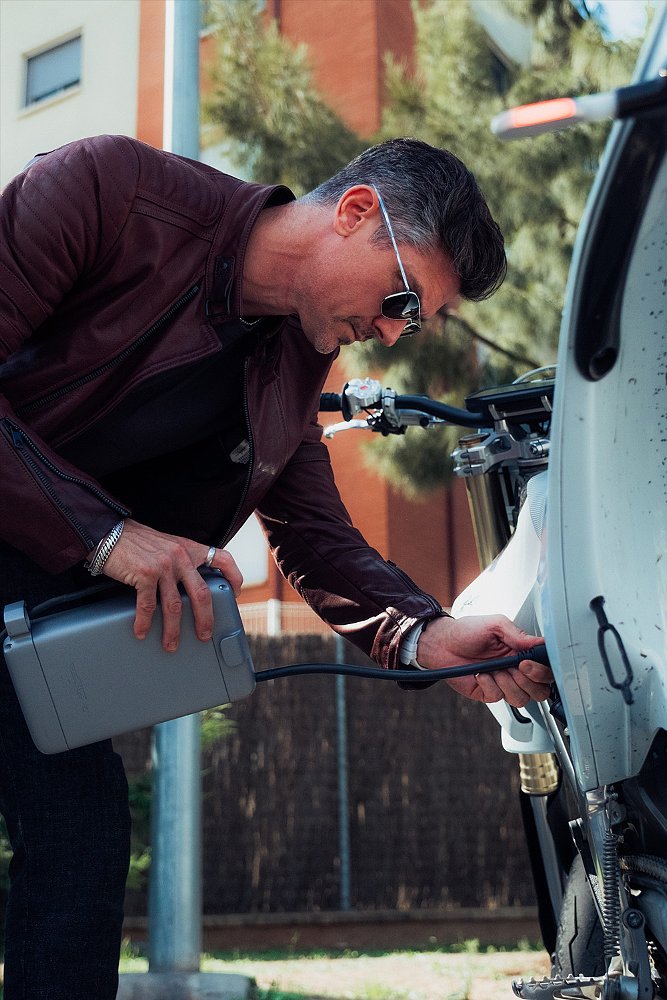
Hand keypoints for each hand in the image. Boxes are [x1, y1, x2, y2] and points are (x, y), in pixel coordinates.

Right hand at [97, 519, 242, 651]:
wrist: (109, 532)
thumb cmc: (137, 541)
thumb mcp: (168, 545)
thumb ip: (182, 561)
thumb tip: (192, 586)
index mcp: (190, 549)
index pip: (223, 558)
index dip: (234, 576)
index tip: (236, 593)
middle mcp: (180, 556)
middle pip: (202, 593)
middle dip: (205, 619)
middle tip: (204, 635)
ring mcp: (163, 565)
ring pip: (175, 605)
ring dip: (173, 629)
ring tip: (171, 644)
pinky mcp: (145, 573)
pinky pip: (148, 605)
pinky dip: (145, 622)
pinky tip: (142, 631)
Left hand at [416, 614, 551, 706]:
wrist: (441, 644)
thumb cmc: (466, 631)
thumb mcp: (495, 625)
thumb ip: (518, 634)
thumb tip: (539, 643)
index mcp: (521, 653)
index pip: (546, 668)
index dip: (544, 671)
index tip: (529, 663)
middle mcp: (515, 670)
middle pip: (540, 690)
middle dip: (530, 681)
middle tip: (515, 667)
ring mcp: (503, 684)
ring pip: (522, 698)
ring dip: (508, 684)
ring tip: (494, 670)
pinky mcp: (489, 693)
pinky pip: (498, 697)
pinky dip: (489, 685)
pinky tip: (481, 674)